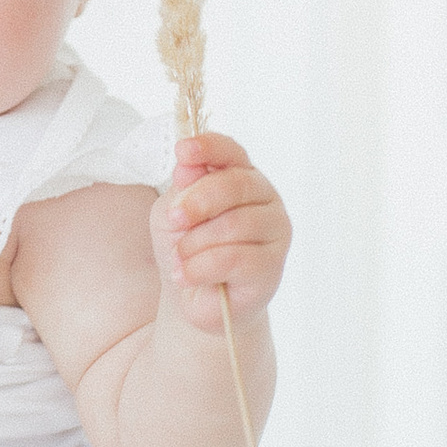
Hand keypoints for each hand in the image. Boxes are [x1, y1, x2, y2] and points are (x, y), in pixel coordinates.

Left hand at [153, 131, 290, 335]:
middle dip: (196, 201)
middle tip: (174, 219)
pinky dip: (199, 268)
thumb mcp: (172, 214)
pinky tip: (186, 275)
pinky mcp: (272, 267)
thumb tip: (188, 166)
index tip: (183, 151)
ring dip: (194, 243)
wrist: (196, 298)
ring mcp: (274, 232)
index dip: (209, 148)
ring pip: (233, 225)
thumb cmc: (188, 249)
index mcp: (242, 177)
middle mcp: (266, 200)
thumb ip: (181, 190)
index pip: (231, 152)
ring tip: (180, 259)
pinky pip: (232, 259)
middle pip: (234, 185)